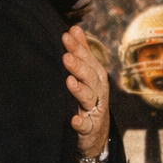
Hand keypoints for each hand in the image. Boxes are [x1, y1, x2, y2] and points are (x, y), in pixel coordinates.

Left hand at [62, 26, 109, 159]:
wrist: (95, 133)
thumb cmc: (89, 98)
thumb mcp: (87, 75)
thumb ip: (82, 52)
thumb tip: (74, 28)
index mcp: (95, 76)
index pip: (87, 59)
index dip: (78, 48)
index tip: (65, 36)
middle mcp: (97, 91)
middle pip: (89, 77)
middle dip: (78, 66)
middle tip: (65, 56)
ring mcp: (94, 110)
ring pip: (89, 98)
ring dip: (79, 90)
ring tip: (69, 81)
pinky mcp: (90, 129)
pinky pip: (86, 126)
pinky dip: (80, 123)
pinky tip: (73, 120)